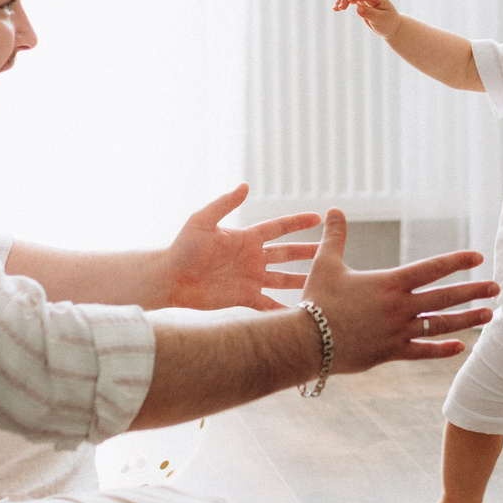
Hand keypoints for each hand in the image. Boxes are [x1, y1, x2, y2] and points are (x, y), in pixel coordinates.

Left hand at [164, 185, 320, 310]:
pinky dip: (283, 310)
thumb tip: (245, 185)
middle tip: (332, 251)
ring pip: (283, 279)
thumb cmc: (182, 247)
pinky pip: (268, 305)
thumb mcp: (202, 220)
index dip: (298, 222)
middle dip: (309, 252)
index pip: (278, 228)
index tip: (320, 218)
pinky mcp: (243, 298)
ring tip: (322, 283)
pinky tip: (299, 316)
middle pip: (287, 254)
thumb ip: (224, 203)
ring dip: (302, 281)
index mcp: (246, 238)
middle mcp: (252, 258)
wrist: (170, 278)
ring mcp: (250, 279)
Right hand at [301, 209, 496, 370]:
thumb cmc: (316, 301)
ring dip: (467, 319)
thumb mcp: (326, 264)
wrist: (307, 341)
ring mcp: (398, 332)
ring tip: (490, 315)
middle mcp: (400, 307)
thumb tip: (335, 209)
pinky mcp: (391, 353)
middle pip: (444, 297)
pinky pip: (423, 352)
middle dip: (473, 291)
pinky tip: (460, 348)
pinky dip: (442, 350)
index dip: (456, 261)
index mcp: (389, 283)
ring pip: (440, 325)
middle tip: (497, 287)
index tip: (478, 256)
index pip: (431, 268)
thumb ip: (336, 237)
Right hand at [333, 0, 401, 38]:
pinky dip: (343, 4)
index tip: (350, 0)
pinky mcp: (361, 4)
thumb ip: (370, 14)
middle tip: (341, 7)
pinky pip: (350, 1)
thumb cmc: (388, 23)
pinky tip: (335, 9)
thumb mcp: (380, 20)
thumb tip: (358, 8)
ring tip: (336, 8)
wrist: (391, 27)